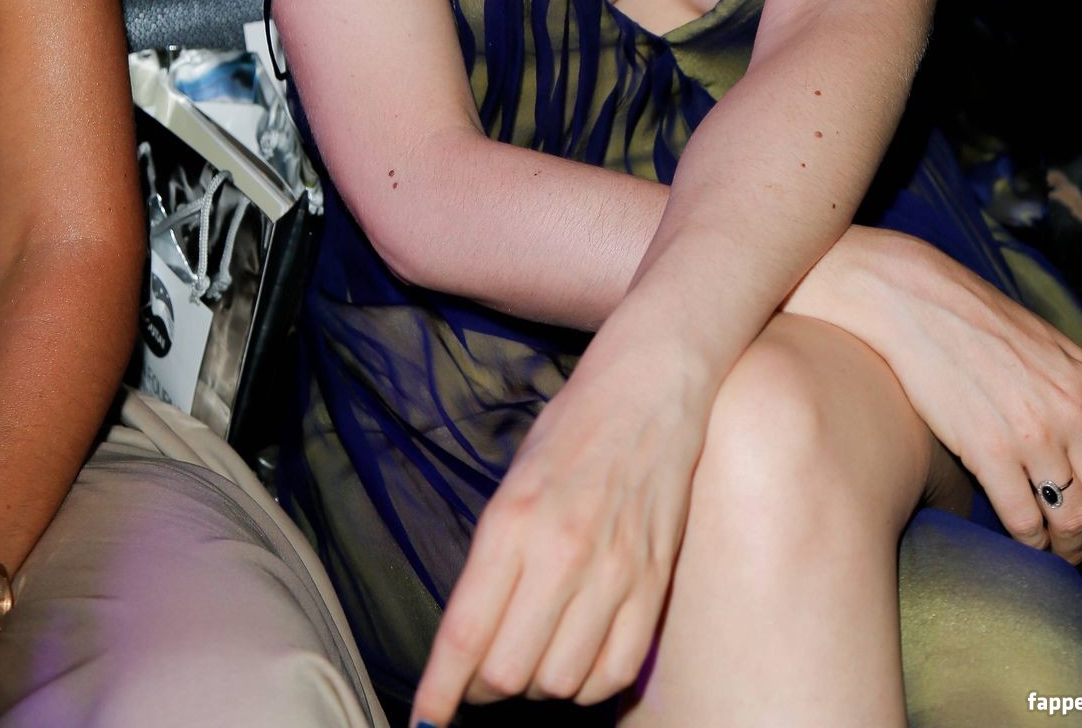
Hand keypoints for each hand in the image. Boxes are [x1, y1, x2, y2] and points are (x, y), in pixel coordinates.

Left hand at [410, 343, 708, 724]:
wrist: (652, 387)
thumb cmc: (572, 428)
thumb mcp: (512, 480)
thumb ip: (493, 558)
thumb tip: (471, 641)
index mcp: (513, 519)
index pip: (466, 633)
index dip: (440, 691)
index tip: (426, 721)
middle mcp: (562, 551)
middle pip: (509, 672)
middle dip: (486, 685)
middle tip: (484, 669)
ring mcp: (615, 570)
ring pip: (561, 682)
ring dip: (539, 683)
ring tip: (535, 652)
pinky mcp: (655, 582)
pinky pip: (616, 672)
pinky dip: (589, 681)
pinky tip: (578, 655)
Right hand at [785, 229, 1081, 564]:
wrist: (915, 302)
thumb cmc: (976, 321)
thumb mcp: (1048, 346)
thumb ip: (1077, 391)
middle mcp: (1072, 410)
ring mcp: (1033, 432)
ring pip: (1072, 519)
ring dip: (1067, 548)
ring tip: (1054, 551)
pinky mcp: (989, 450)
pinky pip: (1025, 519)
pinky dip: (1029, 543)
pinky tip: (1021, 540)